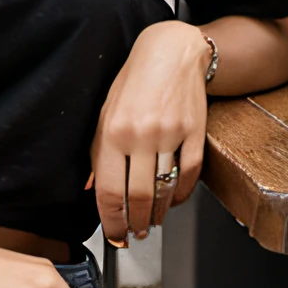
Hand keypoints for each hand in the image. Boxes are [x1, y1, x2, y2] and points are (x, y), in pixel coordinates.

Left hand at [91, 20, 211, 245]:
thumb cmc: (134, 83)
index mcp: (113, 132)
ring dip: (159, 214)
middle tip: (135, 234)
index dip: (112, 221)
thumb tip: (92, 190)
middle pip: (138, 197)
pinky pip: (190, 175)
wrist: (171, 53)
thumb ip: (99, 154)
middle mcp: (141, 135)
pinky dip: (181, 195)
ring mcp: (170, 134)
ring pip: (165, 190)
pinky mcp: (195, 133)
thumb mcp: (105, 114)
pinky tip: (174, 201)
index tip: (114, 234)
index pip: (110, 191)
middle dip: (136, 223)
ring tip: (153, 222)